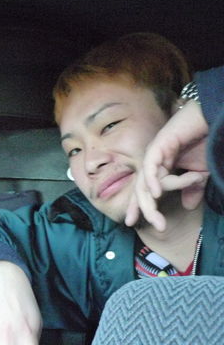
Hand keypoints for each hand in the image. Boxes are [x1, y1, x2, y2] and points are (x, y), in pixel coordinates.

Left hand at [125, 100, 208, 230]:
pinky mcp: (161, 143)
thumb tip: (188, 207)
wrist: (212, 118)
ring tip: (154, 215)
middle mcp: (153, 160)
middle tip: (156, 226)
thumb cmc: (205, 142)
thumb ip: (192, 189)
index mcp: (159, 167)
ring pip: (145, 180)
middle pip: (141, 189)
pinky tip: (154, 192)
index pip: (144, 190)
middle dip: (144, 209)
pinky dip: (152, 179)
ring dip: (149, 199)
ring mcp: (155, 152)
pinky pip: (151, 164)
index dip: (138, 207)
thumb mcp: (199, 172)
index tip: (132, 224)